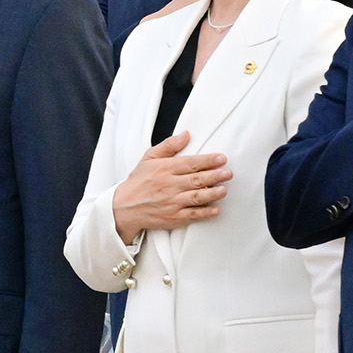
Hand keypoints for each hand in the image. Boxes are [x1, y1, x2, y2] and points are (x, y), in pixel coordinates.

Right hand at [110, 129, 228, 238]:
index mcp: (164, 169)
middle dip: (215, 176)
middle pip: (197, 180)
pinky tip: (216, 209)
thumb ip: (168, 146)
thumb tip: (186, 134)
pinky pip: (192, 215)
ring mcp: (172, 203)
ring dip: (213, 193)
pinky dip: (205, 213)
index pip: (190, 163)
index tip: (222, 158)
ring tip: (224, 190)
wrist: (123, 207)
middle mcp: (169, 185)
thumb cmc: (138, 181)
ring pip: (197, 197)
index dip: (208, 161)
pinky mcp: (173, 217)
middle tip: (228, 173)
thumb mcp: (149, 158)